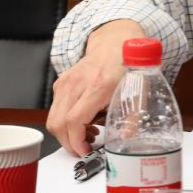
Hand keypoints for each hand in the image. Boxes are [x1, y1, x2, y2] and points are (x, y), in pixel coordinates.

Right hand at [46, 19, 144, 155]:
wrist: (116, 41)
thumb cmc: (128, 64)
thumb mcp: (139, 91)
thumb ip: (132, 117)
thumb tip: (124, 140)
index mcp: (98, 86)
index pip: (74, 120)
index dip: (76, 141)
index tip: (85, 151)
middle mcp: (78, 83)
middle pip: (59, 123)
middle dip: (69, 143)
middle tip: (85, 149)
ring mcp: (67, 81)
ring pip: (53, 118)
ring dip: (66, 133)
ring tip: (87, 134)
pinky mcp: (62, 82)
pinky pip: (55, 109)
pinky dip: (64, 121)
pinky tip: (83, 120)